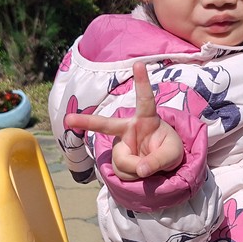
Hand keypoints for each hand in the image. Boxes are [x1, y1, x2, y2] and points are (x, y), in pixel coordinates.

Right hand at [64, 62, 183, 180]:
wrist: (161, 163)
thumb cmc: (168, 149)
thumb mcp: (173, 154)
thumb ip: (159, 160)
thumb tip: (140, 170)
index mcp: (146, 119)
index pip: (145, 100)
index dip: (142, 82)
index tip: (138, 63)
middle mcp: (129, 129)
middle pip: (106, 124)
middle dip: (86, 122)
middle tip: (69, 120)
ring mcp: (120, 145)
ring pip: (123, 162)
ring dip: (137, 170)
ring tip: (148, 168)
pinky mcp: (117, 160)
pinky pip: (122, 173)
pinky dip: (133, 178)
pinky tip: (138, 173)